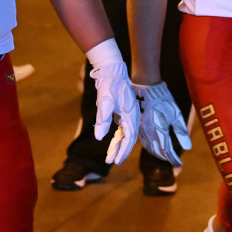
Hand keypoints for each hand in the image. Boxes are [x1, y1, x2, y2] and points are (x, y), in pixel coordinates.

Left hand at [87, 40, 138, 164]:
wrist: (111, 69)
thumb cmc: (108, 84)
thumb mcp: (104, 101)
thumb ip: (103, 119)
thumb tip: (99, 138)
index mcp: (131, 114)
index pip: (129, 138)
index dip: (123, 151)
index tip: (115, 161)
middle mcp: (132, 115)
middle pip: (129, 138)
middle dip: (121, 151)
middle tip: (112, 161)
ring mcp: (129, 113)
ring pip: (126, 134)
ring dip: (119, 145)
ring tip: (111, 155)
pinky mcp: (124, 111)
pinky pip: (123, 127)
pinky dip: (119, 136)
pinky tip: (113, 142)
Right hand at [133, 81, 190, 165]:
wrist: (147, 89)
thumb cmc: (164, 101)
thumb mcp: (176, 116)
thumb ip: (181, 132)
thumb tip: (188, 148)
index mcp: (159, 132)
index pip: (167, 151)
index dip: (173, 159)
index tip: (179, 164)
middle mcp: (149, 134)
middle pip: (157, 152)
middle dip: (166, 158)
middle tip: (174, 161)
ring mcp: (142, 130)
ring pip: (149, 148)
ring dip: (157, 154)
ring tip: (165, 156)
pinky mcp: (139, 126)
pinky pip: (144, 141)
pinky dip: (151, 147)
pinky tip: (154, 146)